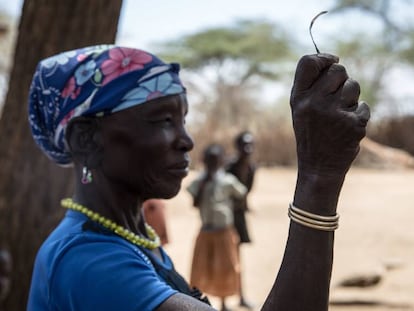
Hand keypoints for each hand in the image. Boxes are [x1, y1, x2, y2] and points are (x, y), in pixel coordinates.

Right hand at [290, 54, 369, 177]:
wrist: (318, 167)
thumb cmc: (310, 133)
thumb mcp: (300, 109)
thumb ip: (310, 85)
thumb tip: (331, 60)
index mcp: (298, 98)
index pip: (308, 62)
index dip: (323, 57)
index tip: (332, 60)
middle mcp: (314, 103)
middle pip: (338, 69)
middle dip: (341, 78)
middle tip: (336, 94)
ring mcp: (334, 113)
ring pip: (353, 86)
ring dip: (351, 97)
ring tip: (339, 113)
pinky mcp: (353, 124)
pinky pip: (363, 105)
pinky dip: (358, 115)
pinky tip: (346, 128)